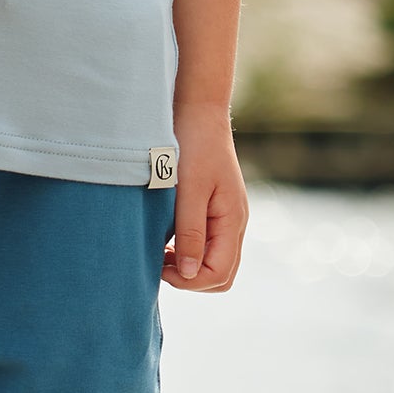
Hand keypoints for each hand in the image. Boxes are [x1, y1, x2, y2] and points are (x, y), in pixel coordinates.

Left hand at [161, 106, 247, 292]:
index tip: (160, 267)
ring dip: (187, 265)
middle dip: (191, 279)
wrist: (198, 111)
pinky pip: (207, 244)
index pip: (220, 274)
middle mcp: (234, 223)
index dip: (189, 281)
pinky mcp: (214, 209)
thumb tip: (188, 274)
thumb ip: (191, 233)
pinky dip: (187, 250)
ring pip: (214, 261)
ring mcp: (226, 217)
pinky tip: (164, 238)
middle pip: (221, 274)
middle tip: (160, 264)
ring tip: (159, 251)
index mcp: (232, 221)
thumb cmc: (193, 146)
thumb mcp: (189, 190)